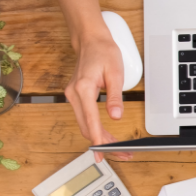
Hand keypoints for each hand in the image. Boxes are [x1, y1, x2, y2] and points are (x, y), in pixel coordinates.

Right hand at [65, 34, 129, 161]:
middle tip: (122, 154)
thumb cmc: (103, 53)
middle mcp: (74, 95)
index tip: (102, 153)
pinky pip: (85, 118)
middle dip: (103, 144)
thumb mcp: (115, 74)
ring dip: (100, 138)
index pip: (90, 120)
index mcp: (83, 89)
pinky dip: (96, 129)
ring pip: (85, 125)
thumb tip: (116, 116)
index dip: (97, 139)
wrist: (91, 41)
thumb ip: (115, 97)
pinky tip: (107, 137)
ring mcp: (73, 97)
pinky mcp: (77, 97)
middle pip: (86, 127)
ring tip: (119, 149)